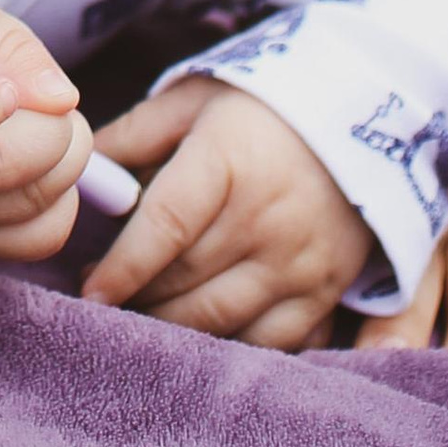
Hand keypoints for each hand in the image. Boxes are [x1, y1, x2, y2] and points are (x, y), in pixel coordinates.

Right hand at [0, 0, 94, 261]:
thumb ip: (7, 44)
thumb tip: (60, 99)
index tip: (5, 89)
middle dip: (53, 125)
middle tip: (50, 96)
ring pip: (31, 202)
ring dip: (65, 156)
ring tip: (41, 121)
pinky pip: (42, 235)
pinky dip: (62, 197)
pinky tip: (40, 163)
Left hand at [83, 76, 370, 347]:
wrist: (364, 120)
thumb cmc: (262, 108)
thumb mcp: (195, 101)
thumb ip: (134, 135)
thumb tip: (83, 167)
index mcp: (228, 161)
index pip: (165, 226)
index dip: (122, 266)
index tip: (90, 291)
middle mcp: (267, 217)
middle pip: (185, 279)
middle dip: (136, 298)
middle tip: (106, 301)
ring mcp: (300, 261)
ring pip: (221, 319)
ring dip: (173, 327)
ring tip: (144, 316)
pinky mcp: (324, 291)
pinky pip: (269, 341)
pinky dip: (230, 345)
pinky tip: (201, 333)